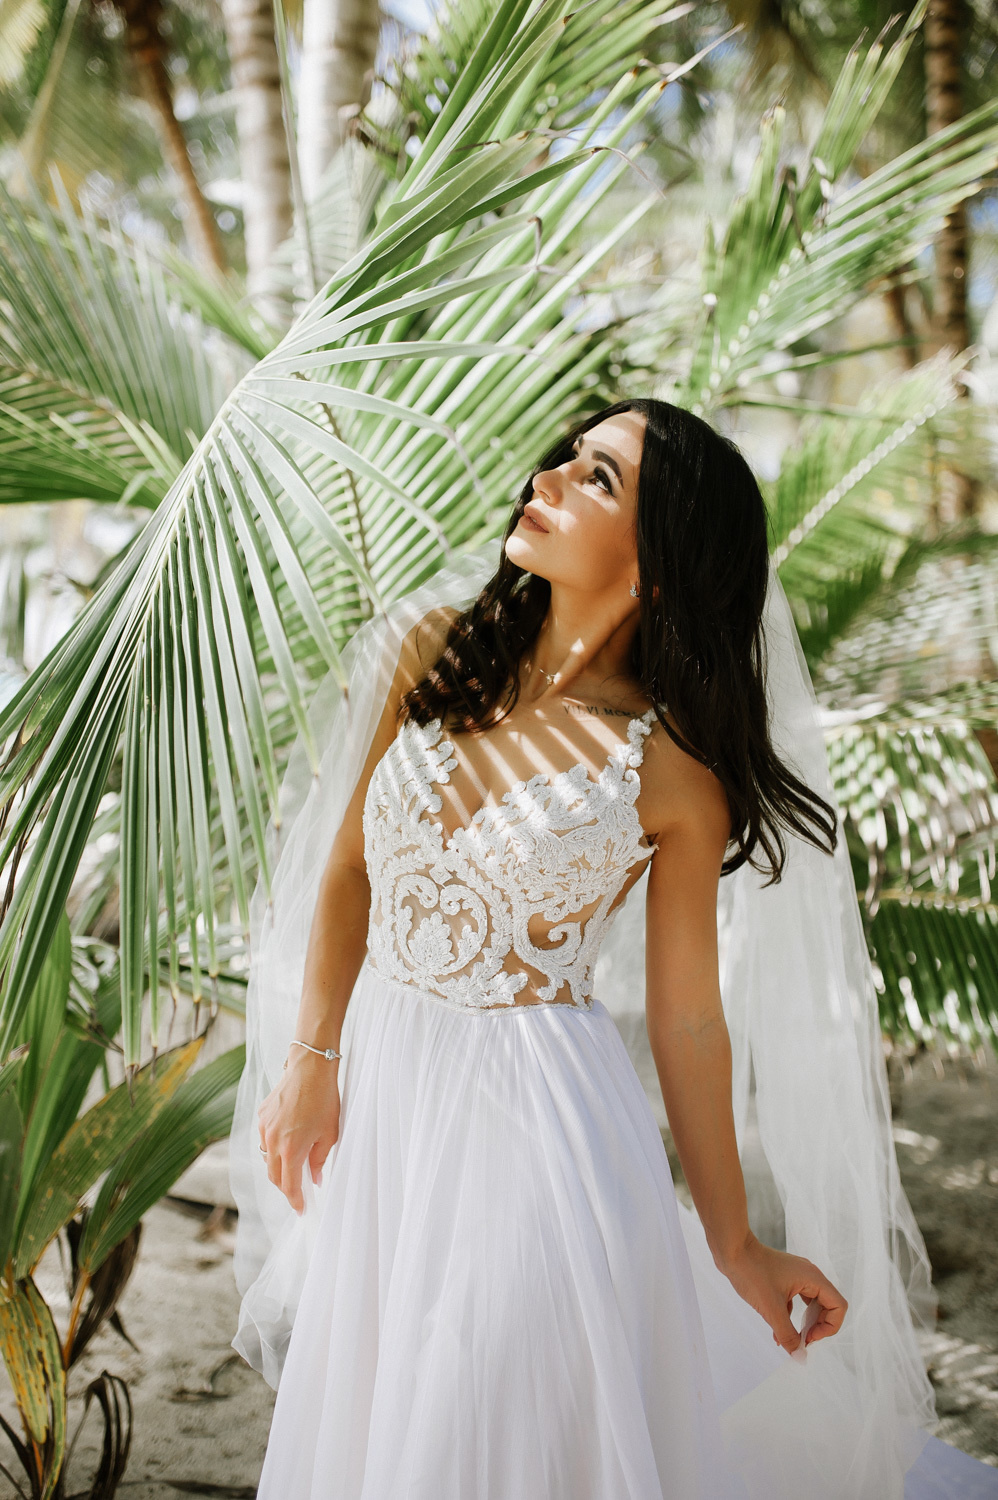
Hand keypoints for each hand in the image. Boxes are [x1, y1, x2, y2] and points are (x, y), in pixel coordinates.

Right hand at [257, 1048, 340, 1213]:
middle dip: (286, 1187)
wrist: (309, 1066)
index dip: (295, 1200)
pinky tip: (288, 1139)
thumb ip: (319, 1160)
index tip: (301, 1209)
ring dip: (279, 1166)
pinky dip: (274, 1146)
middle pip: (274, 1176)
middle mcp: (272, 1141)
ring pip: (267, 1158)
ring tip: (294, 1165)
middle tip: (299, 1191)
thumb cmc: (324, 1098)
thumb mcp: (329, 1133)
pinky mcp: (261, 1116)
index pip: (289, 1185)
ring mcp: (263, 1127)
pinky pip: (265, 1139)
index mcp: (290, 1149)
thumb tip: (314, 1178)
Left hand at [716, 1232, 847, 1354]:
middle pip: (827, 1307)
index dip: (829, 1327)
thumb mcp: (772, 1309)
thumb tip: (800, 1357)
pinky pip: (796, 1301)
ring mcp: (796, 1276)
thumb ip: (788, 1335)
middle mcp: (809, 1275)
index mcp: (813, 1278)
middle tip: (801, 1341)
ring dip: (804, 1324)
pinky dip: (791, 1317)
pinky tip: (777, 1332)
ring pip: (811, 1305)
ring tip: (791, 1339)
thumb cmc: (752, 1274)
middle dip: (817, 1327)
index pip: (838, 1306)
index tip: (808, 1338)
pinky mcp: (784, 1279)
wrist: (731, 1251)